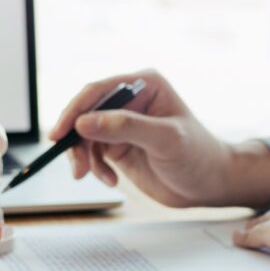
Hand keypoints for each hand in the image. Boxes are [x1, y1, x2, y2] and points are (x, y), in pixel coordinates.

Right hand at [49, 69, 269, 207]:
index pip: (98, 91)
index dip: (75, 111)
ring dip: (84, 158)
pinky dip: (95, 169)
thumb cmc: (198, 156)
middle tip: (77, 166)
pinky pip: (92, 153)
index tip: (60, 133)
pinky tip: (111, 180)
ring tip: (92, 176)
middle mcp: (130, 101)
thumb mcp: (164, 139)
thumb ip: (125, 127)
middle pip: (85, 113)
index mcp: (144, 85)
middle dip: (77, 140)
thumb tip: (84, 122)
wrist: (209, 185)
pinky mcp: (118, 146)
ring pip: (84, 136)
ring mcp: (122, 124)